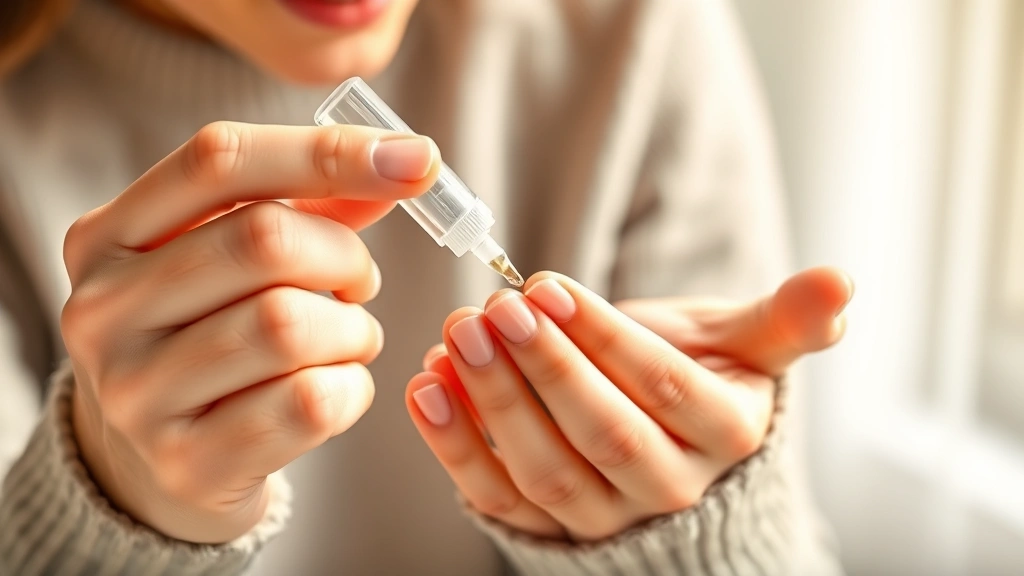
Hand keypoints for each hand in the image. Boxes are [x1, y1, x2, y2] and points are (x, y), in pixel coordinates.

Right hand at [61, 122, 439, 542]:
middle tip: (360, 282)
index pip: (219, 160)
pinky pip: (310, 404)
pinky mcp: (186, 464)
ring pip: (289, 326)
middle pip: (264, 240)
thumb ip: (312, 204)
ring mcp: (136, 394)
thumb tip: (407, 161)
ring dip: (353, 329)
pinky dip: (352, 388)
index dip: (329, 152)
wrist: (164, 460)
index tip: (417, 159)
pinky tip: (340, 387)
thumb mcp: (234, 258)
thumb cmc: (212, 334)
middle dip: (346, 257)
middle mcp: (102, 311)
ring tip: (348, 338)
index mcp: (106, 236)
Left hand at [405, 268, 850, 540]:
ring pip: (547, 473)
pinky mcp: (549, 528)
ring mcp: (606, 518)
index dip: (605, 340)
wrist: (661, 438)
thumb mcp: (740, 343)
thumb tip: (842, 282)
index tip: (547, 286)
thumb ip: (784, 319)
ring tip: (452, 338)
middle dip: (542, 371)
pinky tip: (426, 388)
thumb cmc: (695, 375)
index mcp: (725, 436)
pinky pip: (499, 496)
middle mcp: (670, 489)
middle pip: (603, 436)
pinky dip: (456, 447)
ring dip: (491, 406)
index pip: (665, 389)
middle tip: (491, 309)